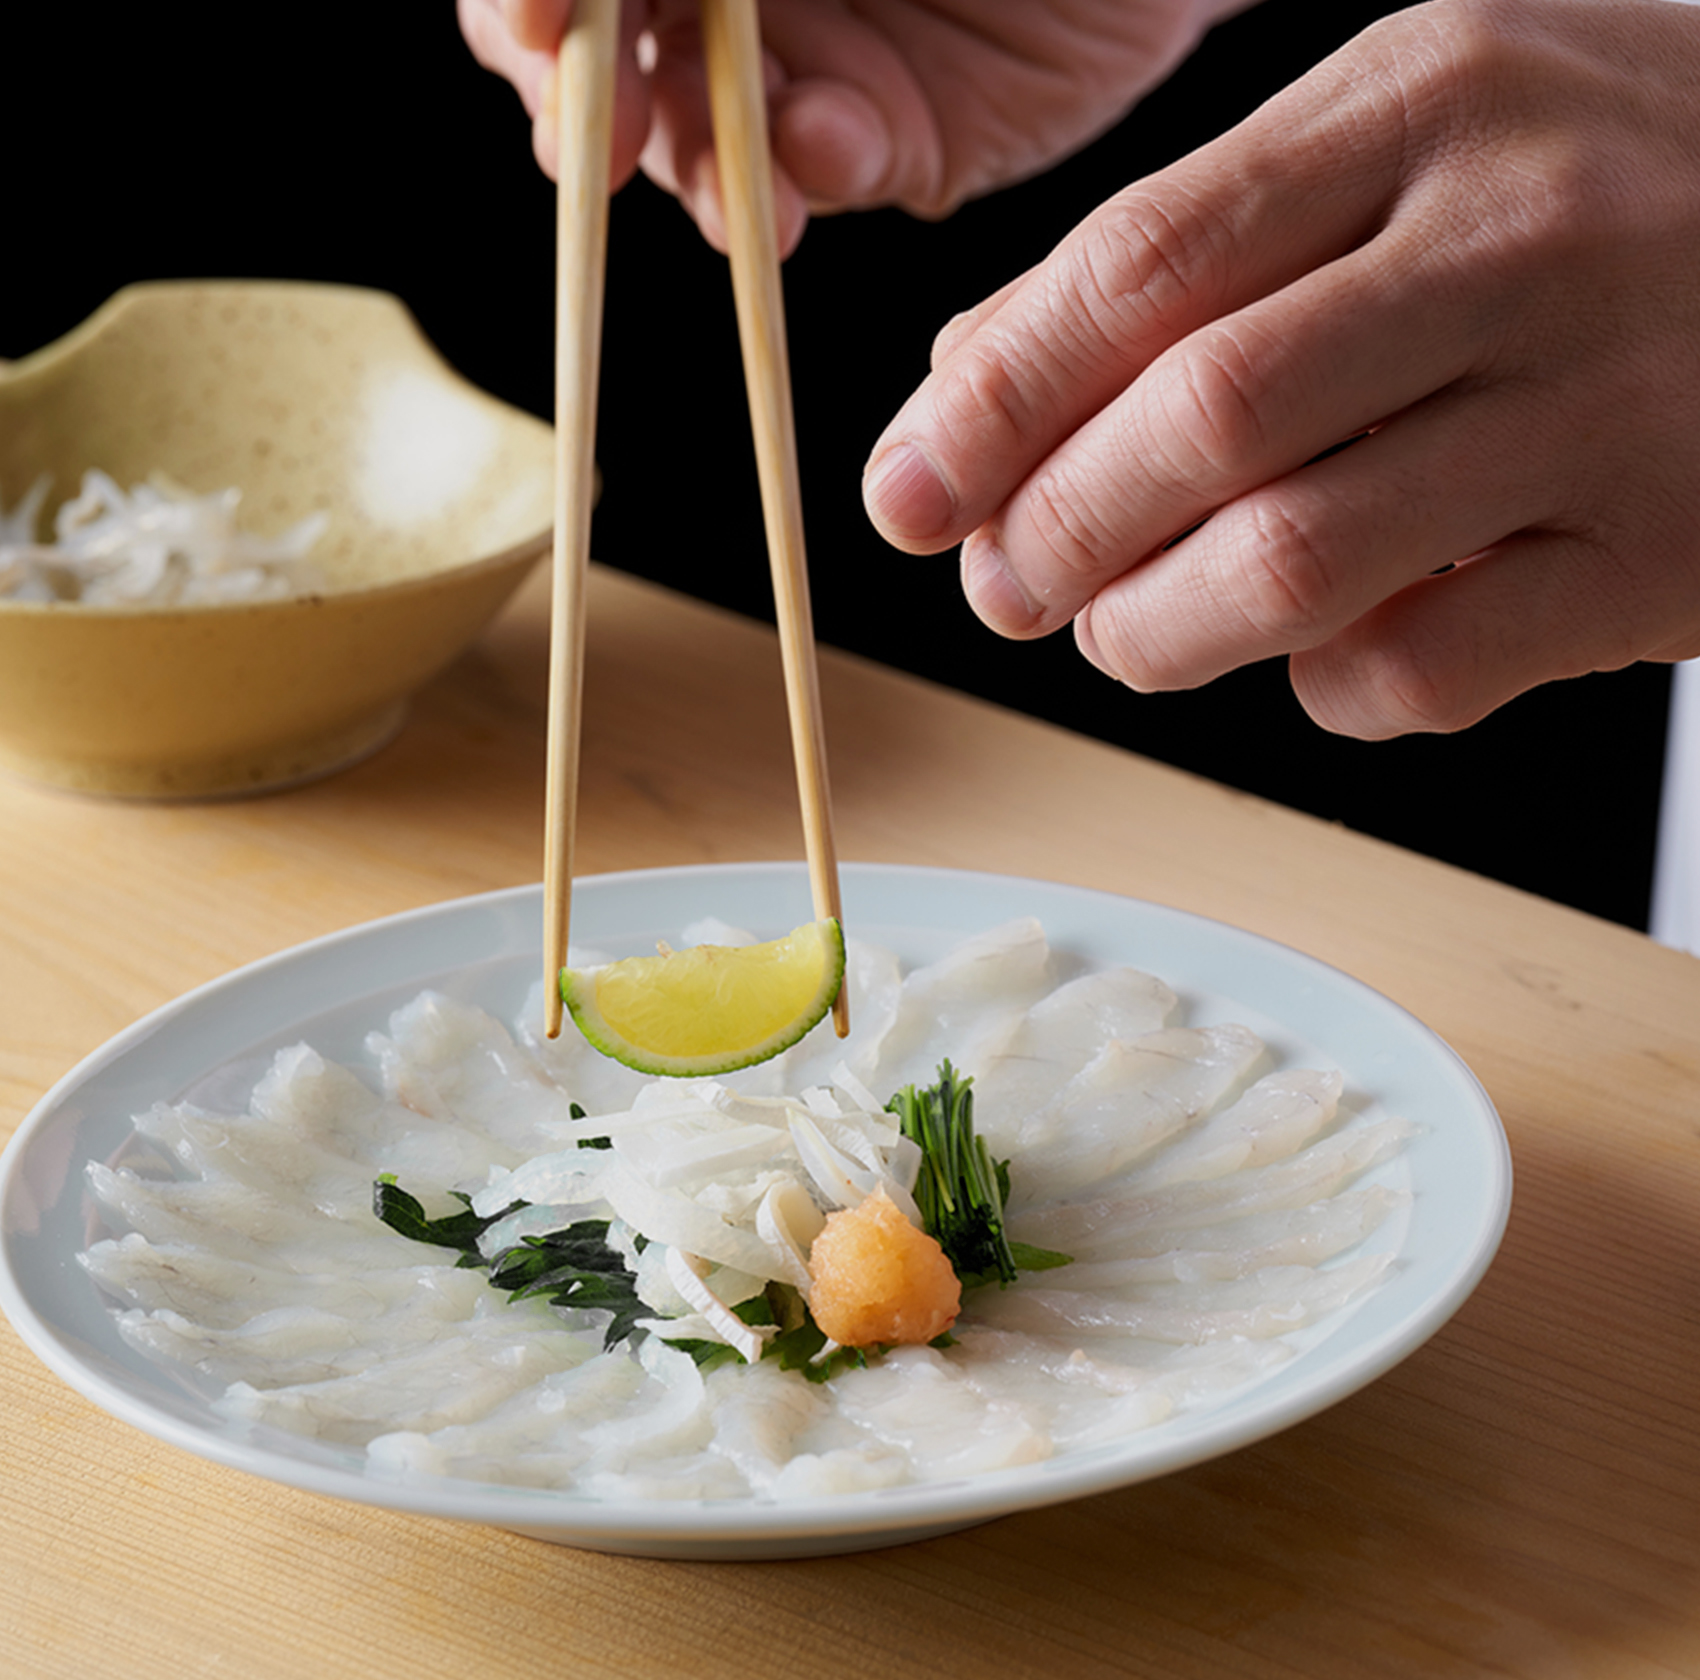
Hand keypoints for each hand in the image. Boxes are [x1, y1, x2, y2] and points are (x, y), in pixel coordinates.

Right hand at [456, 0, 1241, 252]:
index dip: (523, 5)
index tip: (528, 23)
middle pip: (591, 63)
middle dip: (588, 109)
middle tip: (604, 147)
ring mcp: (795, 69)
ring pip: (694, 144)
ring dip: (699, 165)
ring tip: (740, 175)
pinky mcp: (881, 144)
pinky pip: (818, 174)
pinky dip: (814, 169)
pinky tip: (837, 143)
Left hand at [863, 0, 1699, 736]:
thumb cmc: (1593, 184)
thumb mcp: (1397, 141)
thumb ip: (1184, 248)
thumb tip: (963, 378)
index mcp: (1420, 100)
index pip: (1138, 263)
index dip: (991, 404)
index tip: (904, 495)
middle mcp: (1515, 237)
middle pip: (1200, 420)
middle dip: (1055, 532)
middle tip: (1005, 586)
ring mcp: (1601, 401)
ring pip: (1292, 563)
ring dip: (1156, 633)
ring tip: (1123, 634)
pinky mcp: (1658, 557)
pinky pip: (1422, 670)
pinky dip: (1324, 691)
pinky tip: (1311, 655)